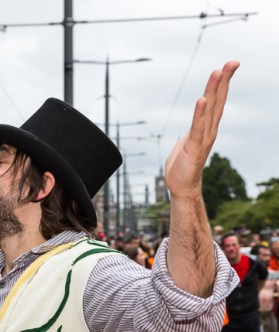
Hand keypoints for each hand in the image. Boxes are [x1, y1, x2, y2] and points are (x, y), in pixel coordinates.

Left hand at [165, 61, 238, 198]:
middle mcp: (209, 129)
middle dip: (224, 81)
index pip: (217, 101)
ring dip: (214, 90)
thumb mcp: (188, 140)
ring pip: (210, 109)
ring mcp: (203, 137)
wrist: (182, 186)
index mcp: (207, 126)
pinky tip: (202, 100)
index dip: (222, 84)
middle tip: (232, 62)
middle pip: (218, 100)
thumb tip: (196, 120)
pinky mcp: (193, 145)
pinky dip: (199, 113)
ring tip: (218, 72)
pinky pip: (197, 126)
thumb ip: (194, 128)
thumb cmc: (183, 164)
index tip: (229, 66)